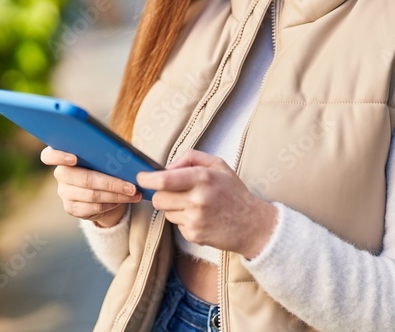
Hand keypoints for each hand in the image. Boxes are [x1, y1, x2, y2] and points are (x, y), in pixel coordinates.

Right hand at [40, 146, 141, 226]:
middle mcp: (60, 174)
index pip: (49, 155)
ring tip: (134, 193)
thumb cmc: (102, 164)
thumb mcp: (102, 156)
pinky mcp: (71, 208)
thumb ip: (104, 152)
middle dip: (111, 182)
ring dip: (116, 195)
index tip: (74, 158)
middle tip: (131, 185)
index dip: (59, 157)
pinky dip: (111, 204)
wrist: (100, 188)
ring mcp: (64, 192)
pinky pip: (93, 208)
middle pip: (83, 179)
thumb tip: (126, 156)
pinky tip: (124, 200)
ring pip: (92, 195)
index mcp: (63, 155)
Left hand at [136, 149, 276, 259]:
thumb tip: (166, 166)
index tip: (141, 177)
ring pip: (166, 212)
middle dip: (160, 194)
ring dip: (173, 207)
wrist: (252, 225)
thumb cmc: (234, 193)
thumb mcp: (218, 165)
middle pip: (159, 198)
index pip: (164, 180)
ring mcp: (195, 220)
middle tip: (171, 192)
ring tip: (194, 205)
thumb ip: (191, 158)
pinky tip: (200, 218)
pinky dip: (183, 220)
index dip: (147, 179)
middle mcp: (198, 200)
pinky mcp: (194, 236)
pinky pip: (176, 225)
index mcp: (203, 178)